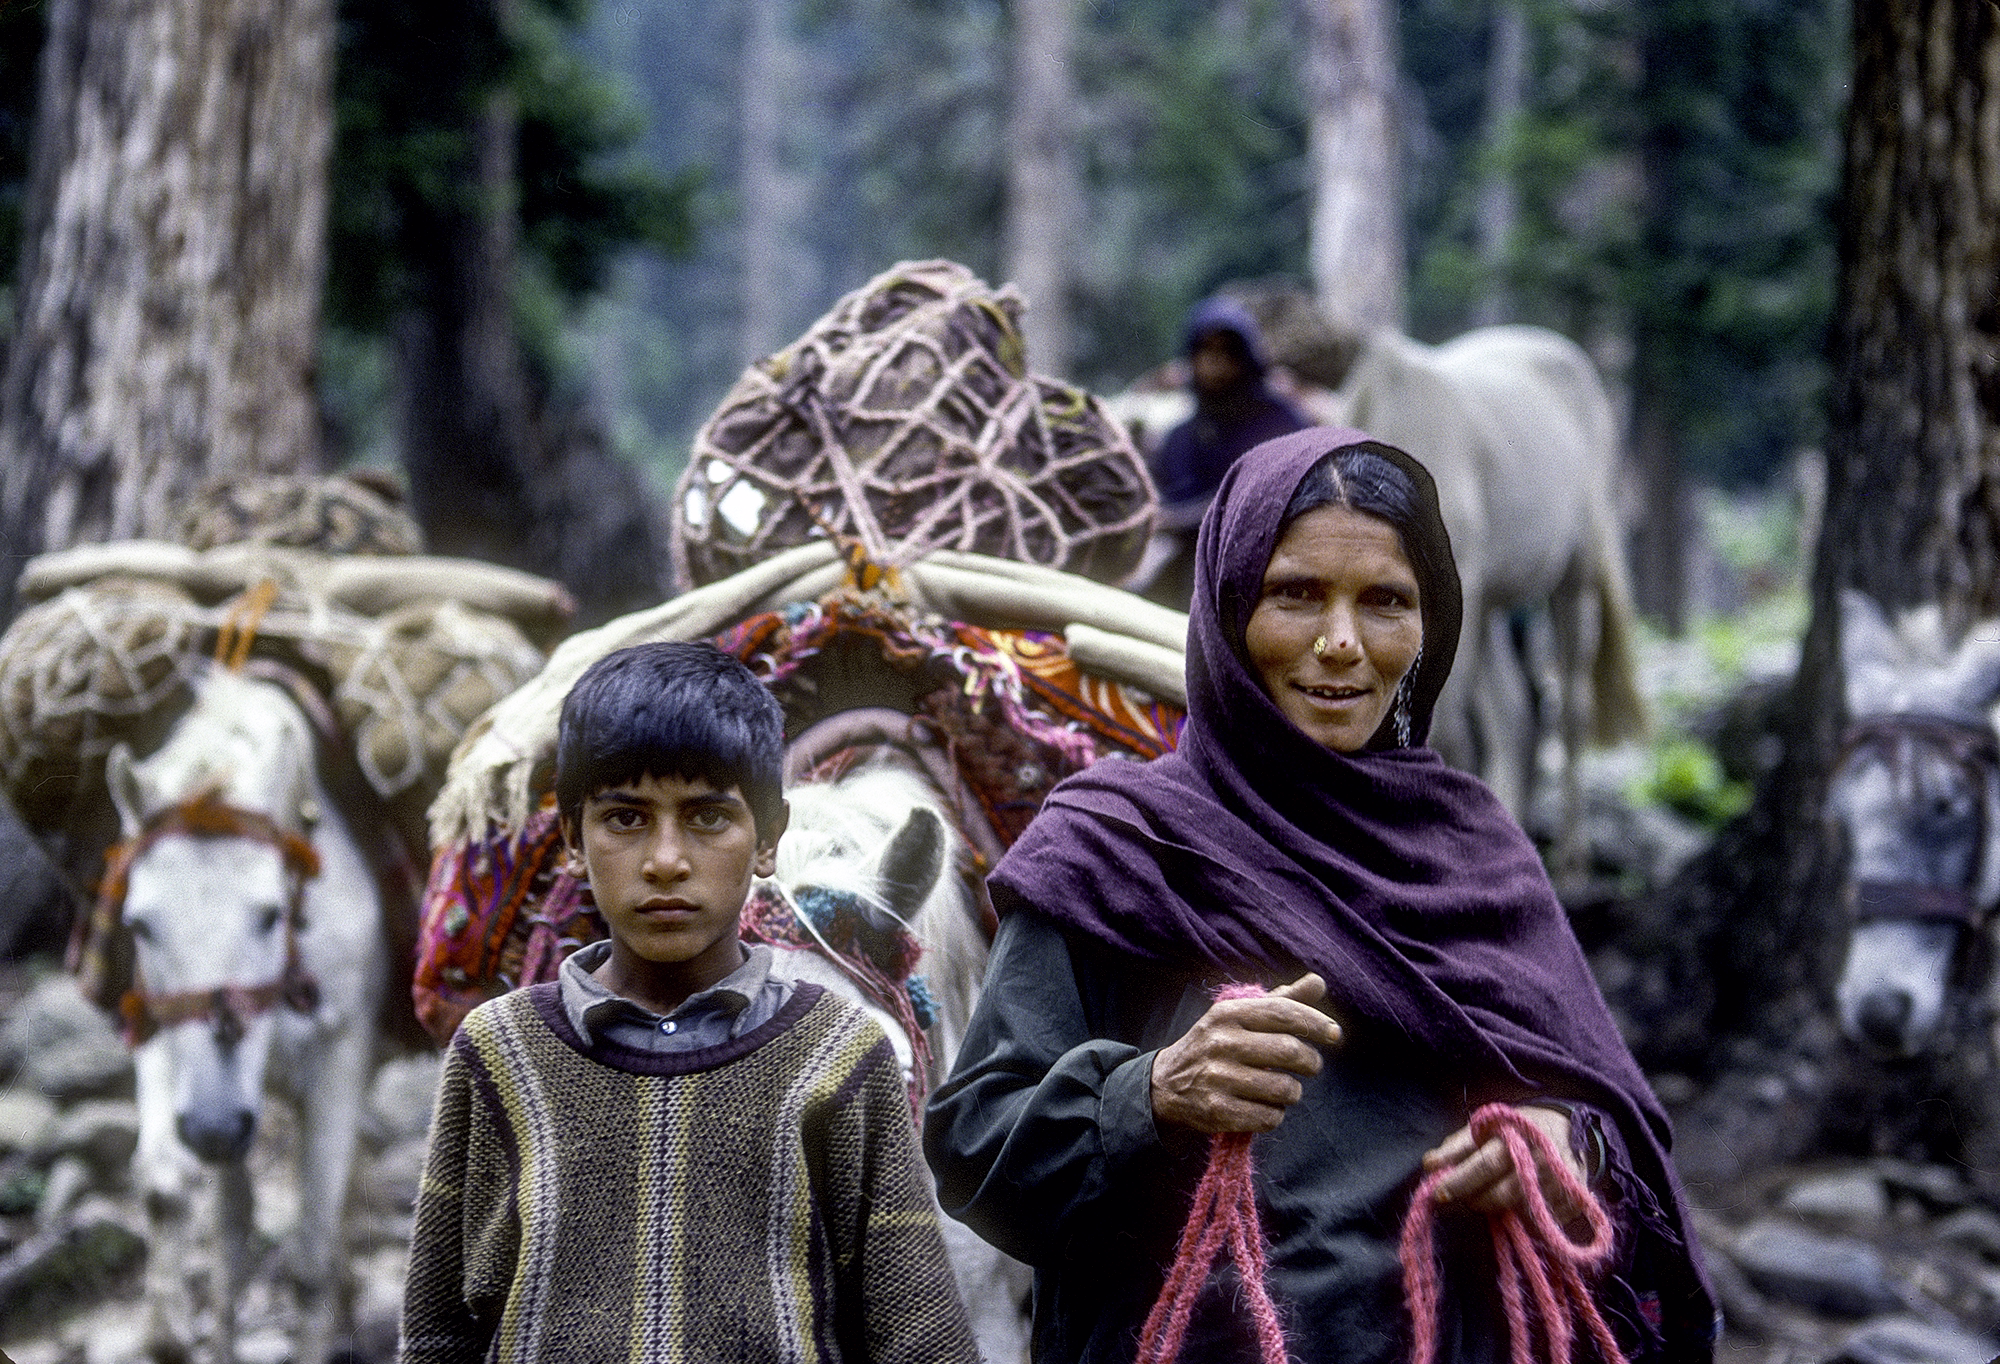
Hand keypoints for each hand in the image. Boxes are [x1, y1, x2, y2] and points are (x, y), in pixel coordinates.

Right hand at [1150, 973, 1343, 1134]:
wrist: (1164, 1085)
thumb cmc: (1214, 1046)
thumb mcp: (1238, 1017)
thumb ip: (1280, 1001)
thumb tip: (1318, 982)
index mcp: (1227, 1014)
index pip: (1283, 1012)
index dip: (1316, 1022)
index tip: (1335, 1034)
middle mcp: (1220, 1043)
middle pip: (1290, 1051)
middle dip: (1311, 1062)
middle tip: (1310, 1065)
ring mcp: (1217, 1079)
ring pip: (1285, 1089)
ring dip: (1293, 1092)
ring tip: (1284, 1089)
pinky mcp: (1217, 1111)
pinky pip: (1269, 1117)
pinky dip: (1275, 1115)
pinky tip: (1263, 1107)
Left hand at [1420, 1104, 1588, 1228]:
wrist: (1573, 1130)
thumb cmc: (1519, 1129)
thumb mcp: (1490, 1127)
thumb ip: (1458, 1146)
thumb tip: (1429, 1165)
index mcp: (1519, 1135)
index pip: (1485, 1163)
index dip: (1460, 1180)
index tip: (1438, 1192)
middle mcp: (1543, 1160)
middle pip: (1501, 1194)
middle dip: (1475, 1199)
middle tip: (1464, 1196)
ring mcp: (1561, 1184)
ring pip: (1517, 1212)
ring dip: (1495, 1209)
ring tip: (1488, 1194)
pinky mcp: (1573, 1204)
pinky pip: (1537, 1224)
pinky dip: (1519, 1218)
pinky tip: (1515, 1203)